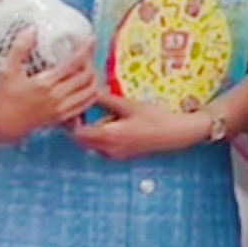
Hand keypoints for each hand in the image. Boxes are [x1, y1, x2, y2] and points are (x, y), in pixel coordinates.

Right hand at [0, 44, 95, 145]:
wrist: (2, 125)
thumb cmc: (3, 96)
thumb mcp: (6, 70)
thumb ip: (19, 48)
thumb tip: (32, 29)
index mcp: (45, 83)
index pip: (74, 63)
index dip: (86, 49)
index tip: (91, 39)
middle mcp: (57, 97)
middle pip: (87, 76)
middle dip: (91, 62)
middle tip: (86, 53)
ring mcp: (61, 109)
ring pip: (91, 92)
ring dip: (94, 78)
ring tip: (87, 68)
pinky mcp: (62, 118)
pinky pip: (86, 105)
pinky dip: (91, 94)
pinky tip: (87, 85)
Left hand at [82, 84, 214, 159]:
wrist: (175, 134)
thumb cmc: (154, 118)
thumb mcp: (128, 105)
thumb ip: (106, 100)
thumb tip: (87, 91)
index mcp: (109, 136)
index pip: (78, 133)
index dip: (72, 121)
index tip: (74, 107)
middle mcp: (109, 150)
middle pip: (82, 141)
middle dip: (78, 127)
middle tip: (80, 109)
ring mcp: (116, 155)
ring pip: (91, 145)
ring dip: (88, 132)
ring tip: (93, 114)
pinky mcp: (122, 155)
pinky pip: (102, 148)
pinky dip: (99, 137)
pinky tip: (108, 123)